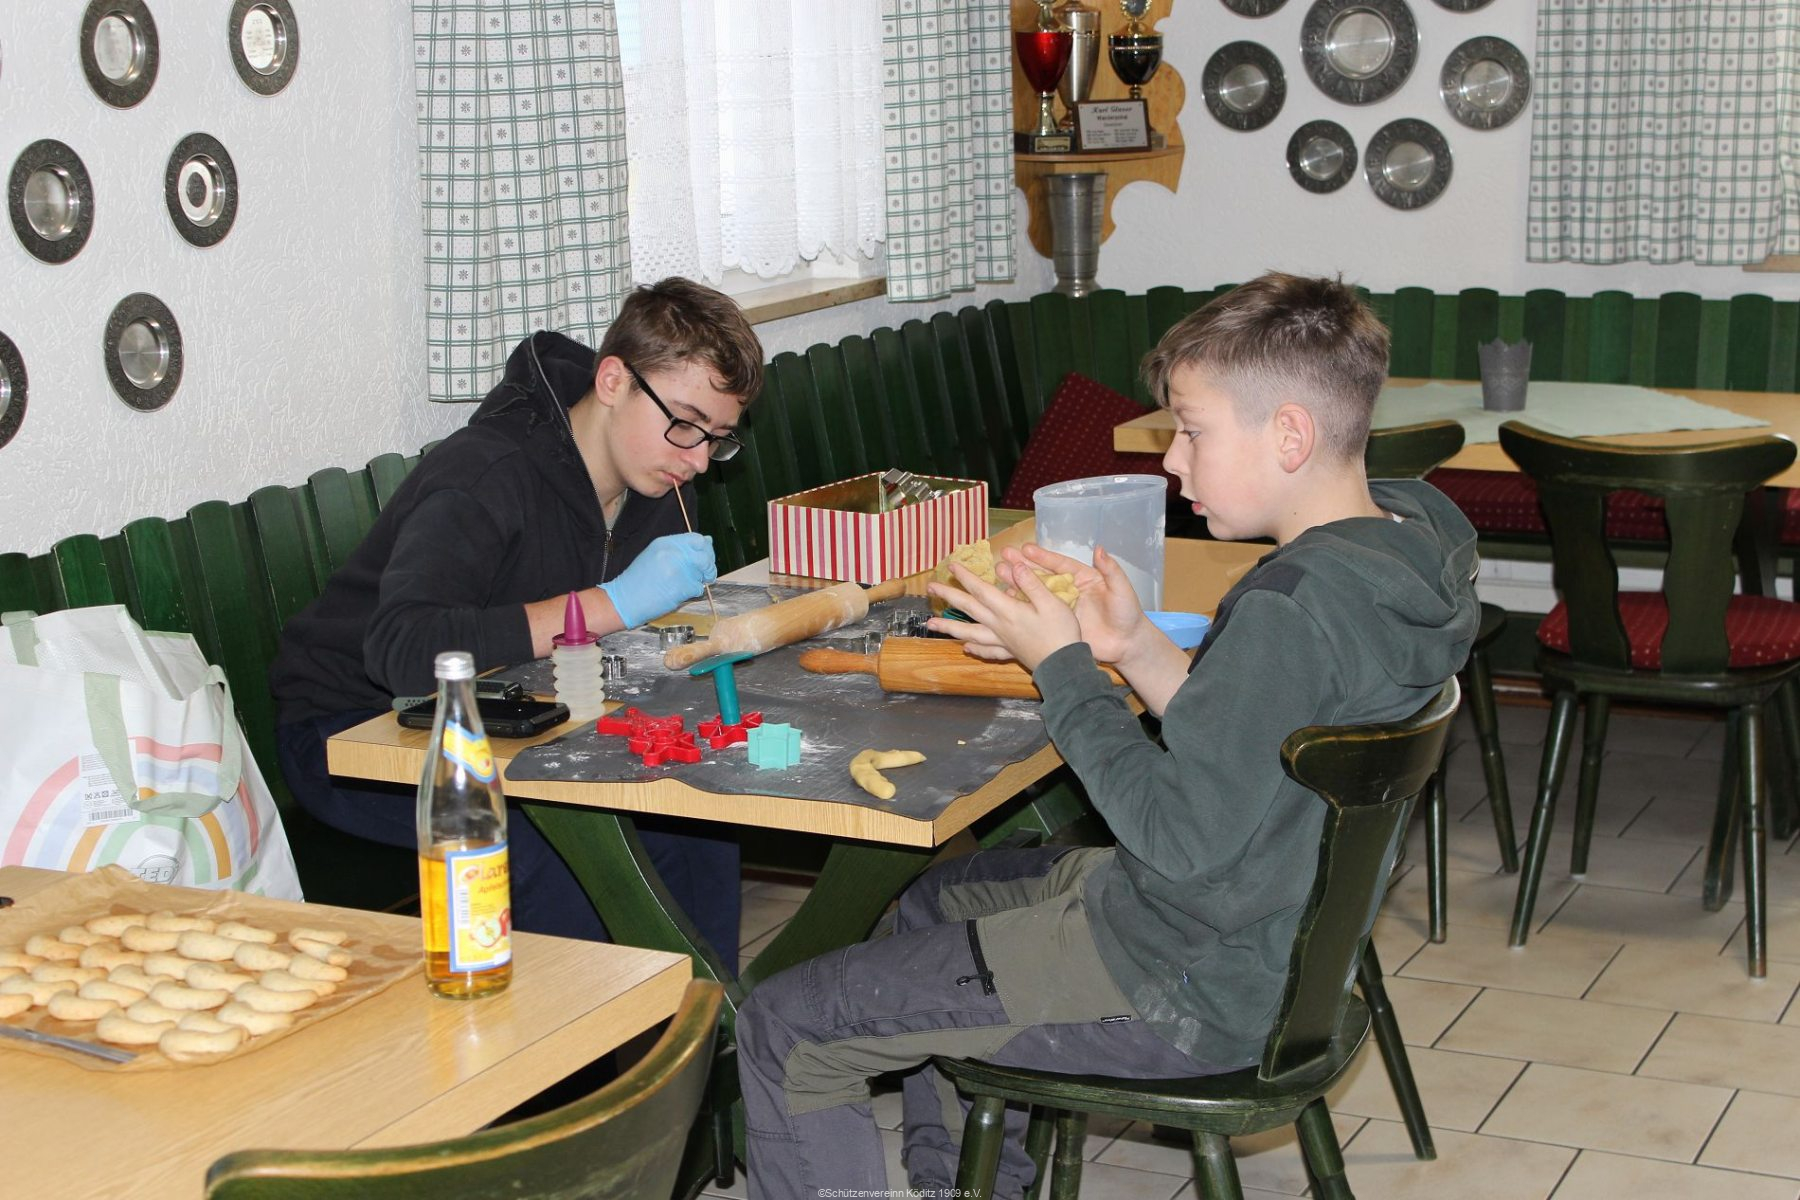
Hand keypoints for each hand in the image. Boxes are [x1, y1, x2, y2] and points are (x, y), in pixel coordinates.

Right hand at [600, 533, 716, 627]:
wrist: (624, 600)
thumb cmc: (638, 580)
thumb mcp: (655, 556)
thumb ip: (680, 549)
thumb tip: (707, 541)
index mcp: (665, 543)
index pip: (697, 539)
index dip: (705, 549)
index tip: (704, 557)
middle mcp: (673, 553)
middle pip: (705, 555)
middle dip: (708, 565)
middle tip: (705, 574)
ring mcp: (678, 570)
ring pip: (703, 572)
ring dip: (699, 580)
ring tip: (685, 585)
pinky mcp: (681, 587)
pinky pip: (698, 588)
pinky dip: (693, 592)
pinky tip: (679, 593)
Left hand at [926, 557, 1081, 672]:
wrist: (1064, 666)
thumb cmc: (1061, 633)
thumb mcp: (1051, 602)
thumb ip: (1031, 583)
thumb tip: (1014, 566)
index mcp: (1008, 611)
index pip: (981, 590)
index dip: (965, 577)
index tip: (950, 566)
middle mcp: (999, 626)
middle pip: (969, 609)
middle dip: (949, 597)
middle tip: (931, 588)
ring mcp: (1002, 641)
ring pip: (969, 633)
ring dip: (949, 627)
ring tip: (931, 625)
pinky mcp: (1010, 653)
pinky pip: (987, 651)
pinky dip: (974, 649)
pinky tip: (966, 648)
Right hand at [1011, 543, 1151, 666]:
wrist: (1127, 645)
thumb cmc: (1128, 615)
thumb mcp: (1122, 591)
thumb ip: (1111, 571)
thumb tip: (1100, 549)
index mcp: (1083, 578)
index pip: (1059, 565)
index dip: (1043, 557)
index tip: (1025, 549)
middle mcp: (1068, 590)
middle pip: (1043, 575)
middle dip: (1023, 566)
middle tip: (1004, 556)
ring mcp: (1061, 607)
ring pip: (1036, 593)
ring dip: (1018, 584)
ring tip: (999, 574)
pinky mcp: (1057, 623)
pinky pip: (1037, 613)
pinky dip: (1022, 607)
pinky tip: (1006, 600)